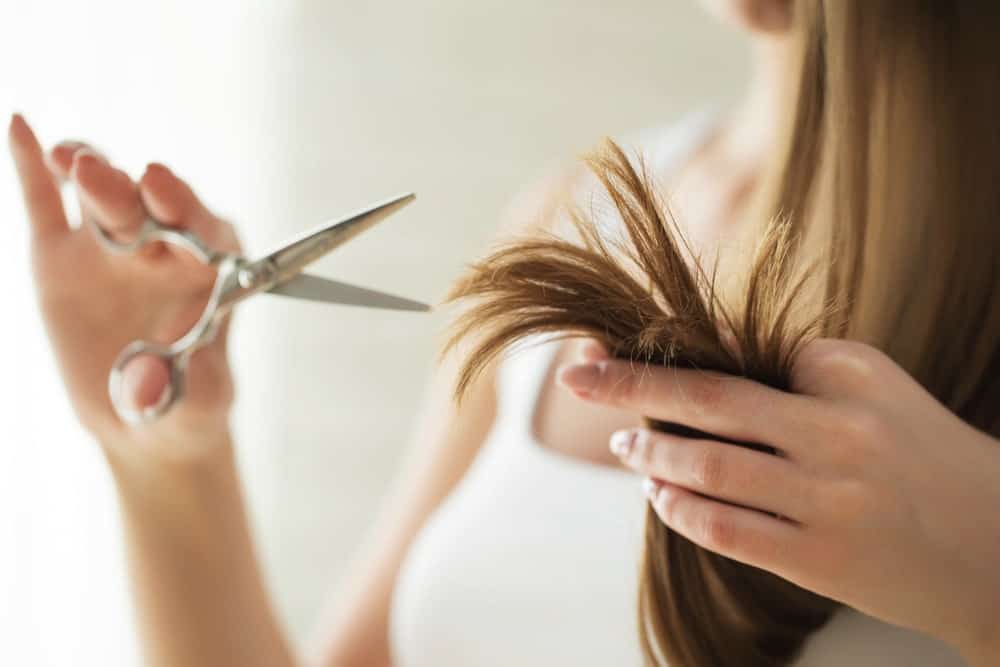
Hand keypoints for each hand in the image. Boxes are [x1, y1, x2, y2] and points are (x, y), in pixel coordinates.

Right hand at [8, 114, 239, 458]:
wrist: (145, 423)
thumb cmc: (188, 409)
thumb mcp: (197, 408)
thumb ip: (181, 391)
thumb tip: (144, 381)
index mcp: (210, 268)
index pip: (201, 226)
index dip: (182, 204)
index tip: (160, 187)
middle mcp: (164, 244)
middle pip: (146, 203)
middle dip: (125, 188)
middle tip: (97, 177)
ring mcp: (110, 244)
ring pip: (99, 195)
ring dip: (87, 170)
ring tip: (68, 160)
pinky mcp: (61, 252)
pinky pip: (44, 203)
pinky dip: (31, 166)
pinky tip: (20, 129)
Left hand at [558, 338, 999, 660]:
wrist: (996, 546)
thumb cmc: (919, 454)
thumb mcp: (872, 388)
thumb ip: (796, 366)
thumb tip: (702, 351)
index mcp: (848, 378)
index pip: (740, 359)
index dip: (669, 356)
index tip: (615, 353)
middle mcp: (838, 433)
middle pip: (710, 399)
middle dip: (631, 384)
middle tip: (576, 377)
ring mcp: (830, 501)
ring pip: (709, 468)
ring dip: (651, 455)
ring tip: (623, 447)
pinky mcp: (821, 561)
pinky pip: (726, 530)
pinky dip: (679, 510)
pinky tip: (657, 496)